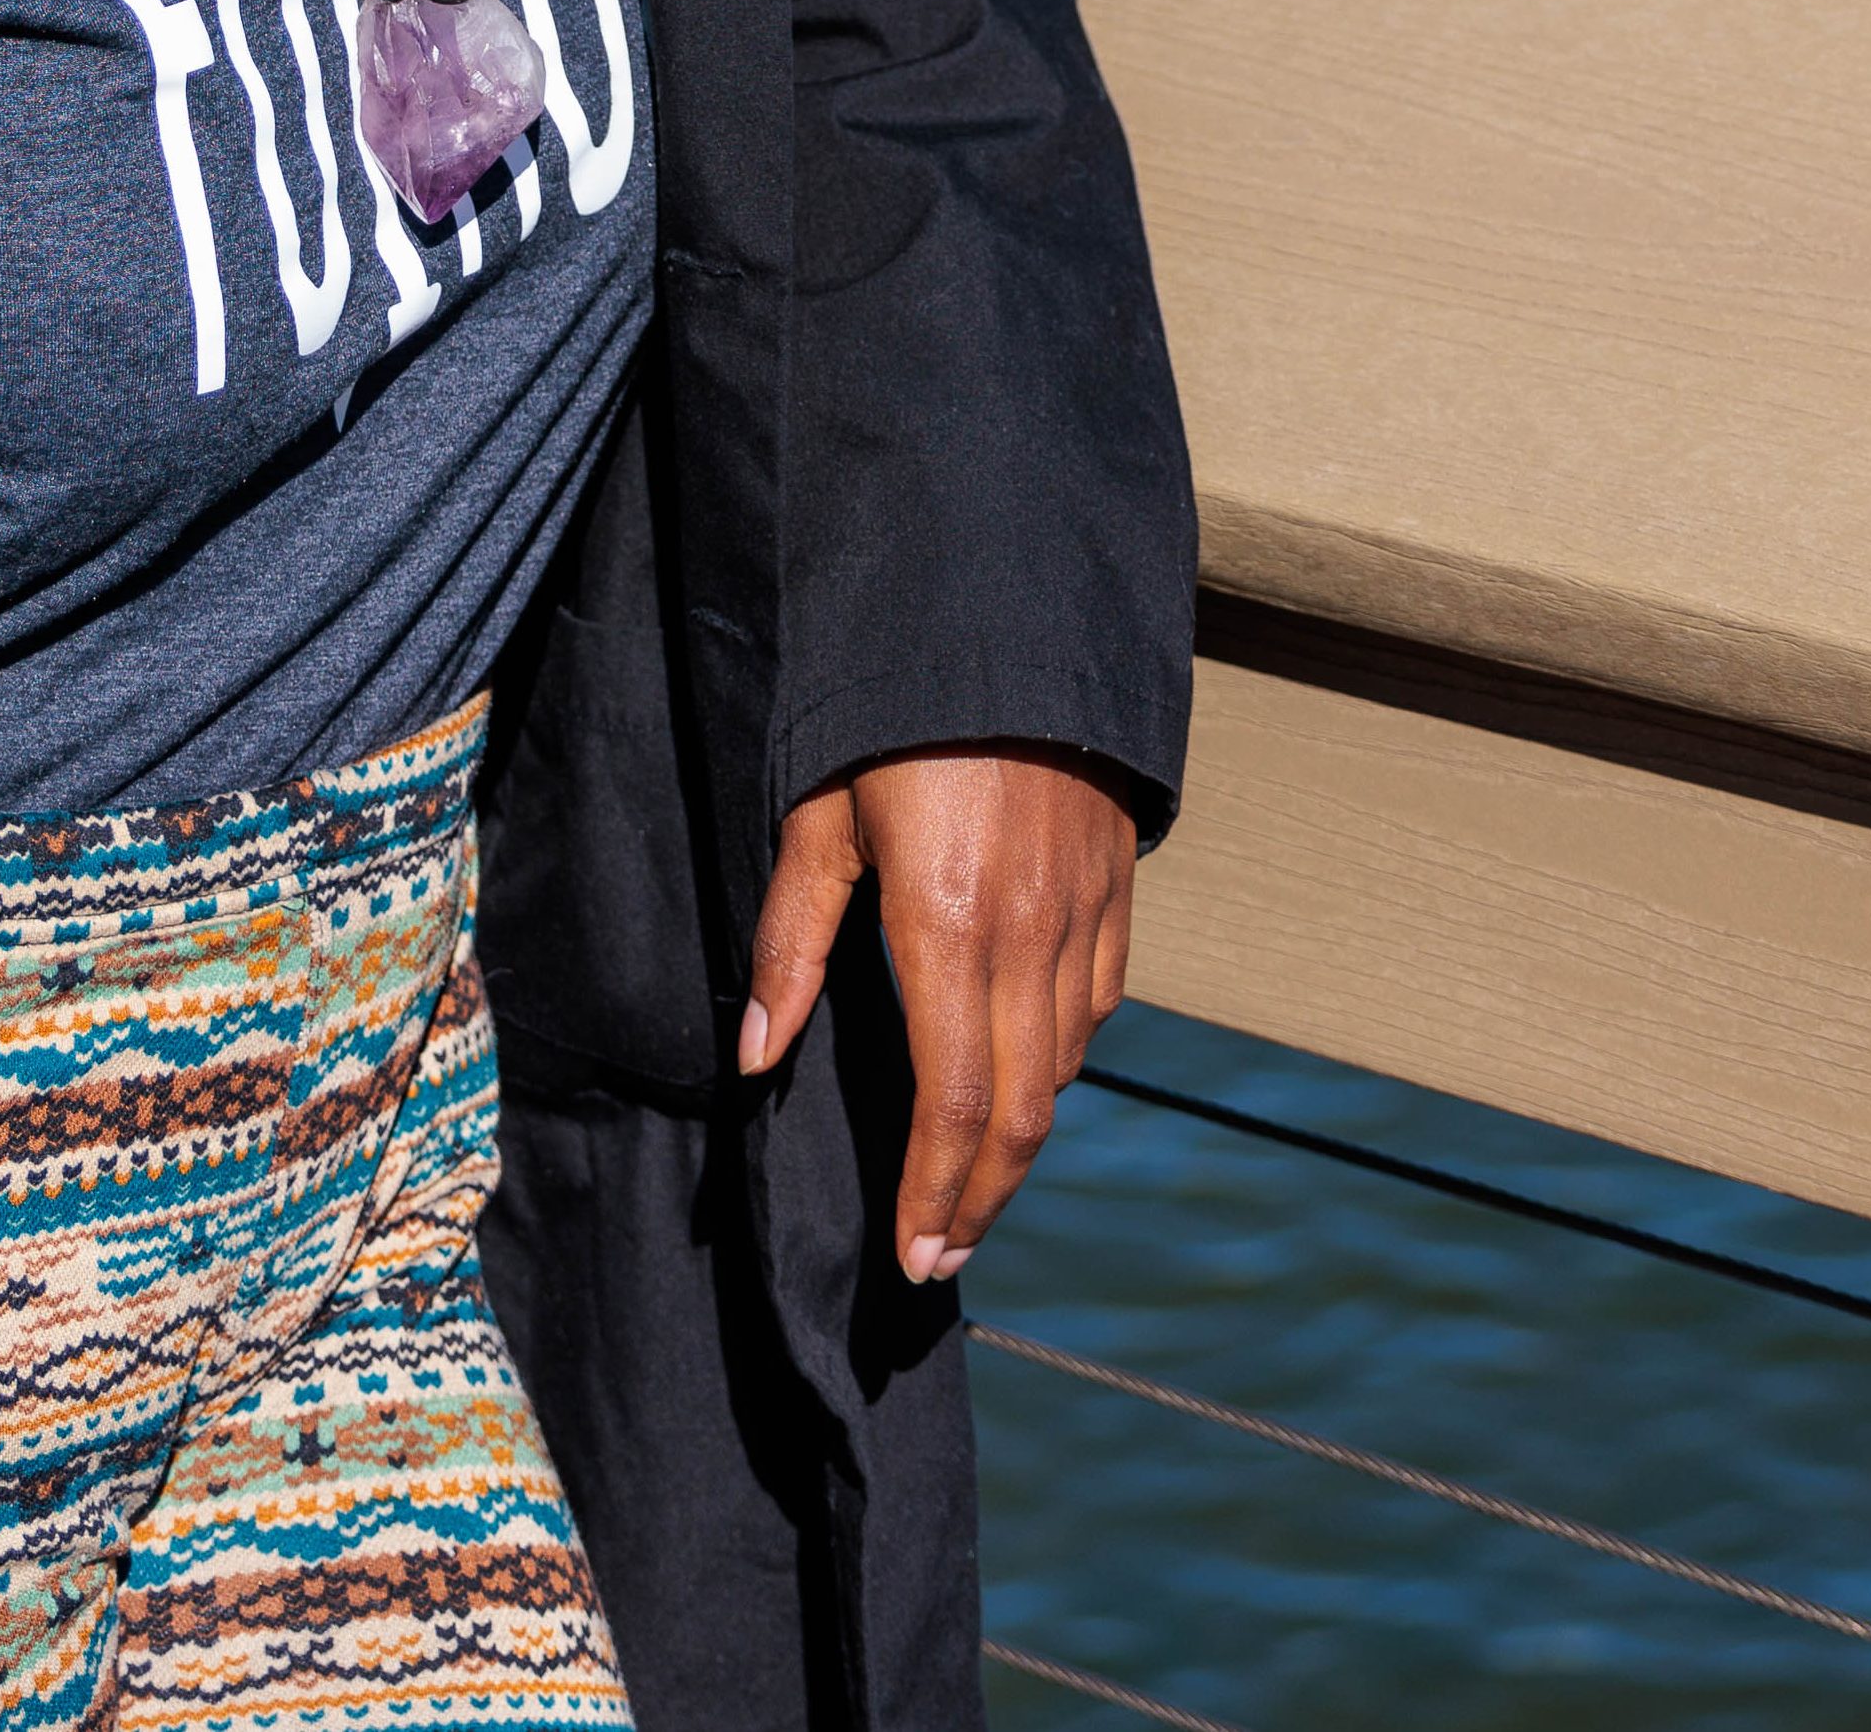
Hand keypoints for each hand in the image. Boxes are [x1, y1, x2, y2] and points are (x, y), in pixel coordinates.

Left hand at [739, 747, 1138, 1284]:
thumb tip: (755, 1056)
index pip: (953, 1102)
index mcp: (948, 923)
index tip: (912, 1255)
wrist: (1008, 613)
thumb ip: (793, 941)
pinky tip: (1029, 1074)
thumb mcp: (819, 814)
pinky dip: (1064, 1058)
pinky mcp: (1114, 884)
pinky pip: (1100, 1002)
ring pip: (1065, 1064)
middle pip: (1021, 1111)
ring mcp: (1084, 911)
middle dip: (982, 1198)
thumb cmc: (892, 713)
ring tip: (973, 1180)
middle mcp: (1030, 933)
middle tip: (940, 1255)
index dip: (934, 1190)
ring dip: (1021, 1137)